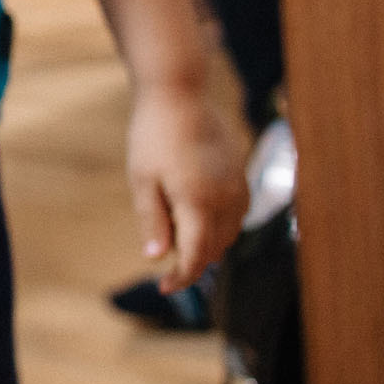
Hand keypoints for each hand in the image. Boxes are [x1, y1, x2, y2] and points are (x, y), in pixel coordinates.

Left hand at [126, 80, 249, 292]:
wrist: (179, 95)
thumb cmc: (153, 137)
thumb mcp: (142, 180)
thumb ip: (152, 221)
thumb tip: (156, 258)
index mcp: (198, 202)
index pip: (196, 256)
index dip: (182, 277)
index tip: (165, 288)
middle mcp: (225, 199)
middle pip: (215, 248)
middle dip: (193, 263)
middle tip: (167, 269)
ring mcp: (238, 186)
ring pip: (229, 234)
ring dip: (208, 246)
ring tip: (181, 246)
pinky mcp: (241, 176)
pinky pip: (237, 214)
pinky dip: (220, 227)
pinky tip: (199, 222)